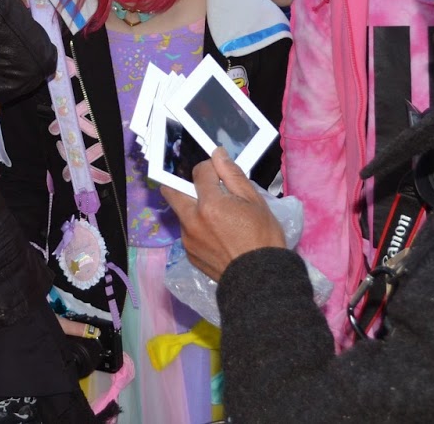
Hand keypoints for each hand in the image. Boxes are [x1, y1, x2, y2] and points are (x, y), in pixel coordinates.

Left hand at [160, 148, 284, 281]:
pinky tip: (216, 233)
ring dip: (192, 206)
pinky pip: (187, 231)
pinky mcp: (189, 253)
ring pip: (181, 211)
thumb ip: (232, 175)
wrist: (260, 280)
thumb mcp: (254, 202)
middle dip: (183, 182)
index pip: (199, 172)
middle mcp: (192, 220)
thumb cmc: (262, 238)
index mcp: (209, 204)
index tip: (220, 172)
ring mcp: (187, 238)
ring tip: (216, 214)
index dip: (210, 167)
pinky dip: (197, 226)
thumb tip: (217, 154)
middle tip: (202, 186)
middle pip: (171, 189)